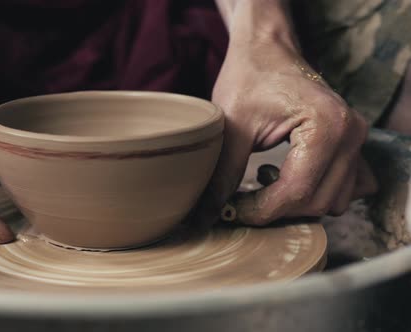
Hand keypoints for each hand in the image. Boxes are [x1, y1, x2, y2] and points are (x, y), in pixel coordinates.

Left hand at [202, 1, 377, 224]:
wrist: (267, 50)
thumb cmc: (249, 78)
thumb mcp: (231, 126)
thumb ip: (223, 173)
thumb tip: (209, 215)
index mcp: (326, 125)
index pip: (297, 191)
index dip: (262, 211)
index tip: (232, 212)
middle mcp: (351, 134)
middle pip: (317, 202)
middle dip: (276, 211)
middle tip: (240, 203)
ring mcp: (356, 140)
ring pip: (332, 202)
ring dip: (295, 205)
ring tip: (263, 184)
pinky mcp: (351, 145)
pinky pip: (341, 190)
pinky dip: (314, 194)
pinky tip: (285, 177)